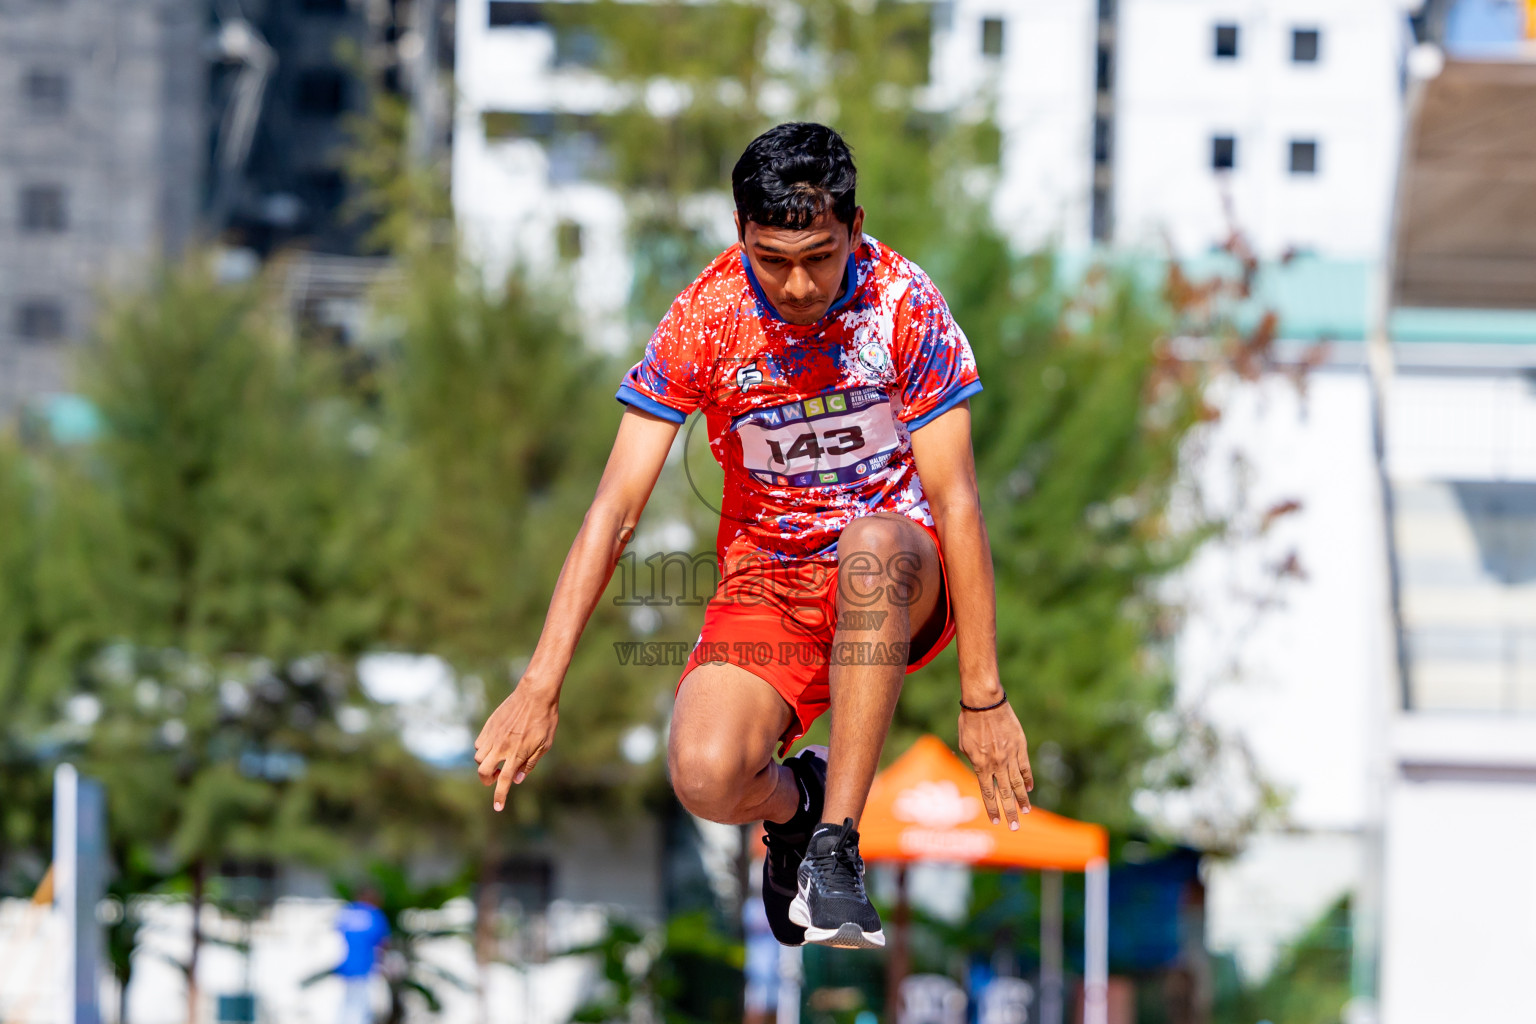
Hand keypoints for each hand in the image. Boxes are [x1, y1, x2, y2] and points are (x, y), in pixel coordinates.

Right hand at [474, 679, 559, 810]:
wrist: (535, 694)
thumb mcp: (545, 744)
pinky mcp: (489, 726)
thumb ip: (530, 763)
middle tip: (496, 778)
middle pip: (483, 772)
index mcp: (517, 754)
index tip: (497, 808)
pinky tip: (495, 746)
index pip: (505, 782)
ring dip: (485, 764)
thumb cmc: (545, 719)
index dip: (500, 797)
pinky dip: (483, 750)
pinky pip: (479, 744)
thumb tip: (517, 779)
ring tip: (498, 759)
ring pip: (478, 758)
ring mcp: (493, 736)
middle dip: (486, 780)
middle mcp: (502, 747)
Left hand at [958, 701, 1033, 828]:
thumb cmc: (969, 722)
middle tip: (1014, 827)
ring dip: (1022, 800)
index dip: (991, 808)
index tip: (995, 821)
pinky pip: (1025, 767)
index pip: (987, 793)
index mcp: (981, 764)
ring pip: (1017, 783)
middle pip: (1004, 793)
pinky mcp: (1020, 746)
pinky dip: (1027, 779)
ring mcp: (1010, 756)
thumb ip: (973, 762)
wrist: (985, 703)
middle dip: (1009, 812)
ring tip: (1026, 812)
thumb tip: (980, 773)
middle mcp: (997, 764)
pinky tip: (1029, 789)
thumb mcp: (964, 745)